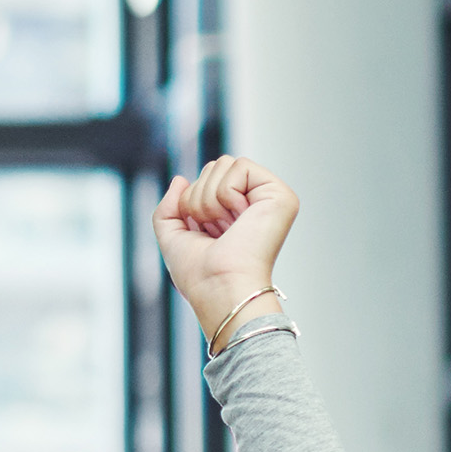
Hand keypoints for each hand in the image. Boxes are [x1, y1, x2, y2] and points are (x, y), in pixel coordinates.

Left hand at [155, 157, 300, 348]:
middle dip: (200, 198)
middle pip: (215, 165)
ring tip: (226, 228)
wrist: (219, 288)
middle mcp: (255, 204)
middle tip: (215, 231)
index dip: (192, 203)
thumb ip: (169, 207)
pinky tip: (239, 220)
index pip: (205, 179)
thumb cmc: (199, 275)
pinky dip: (226, 194)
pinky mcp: (281, 196)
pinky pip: (239, 166)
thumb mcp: (172, 236)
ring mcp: (270, 199)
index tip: (206, 235)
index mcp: (236, 213)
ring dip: (210, 199)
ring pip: (224, 163)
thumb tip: (181, 178)